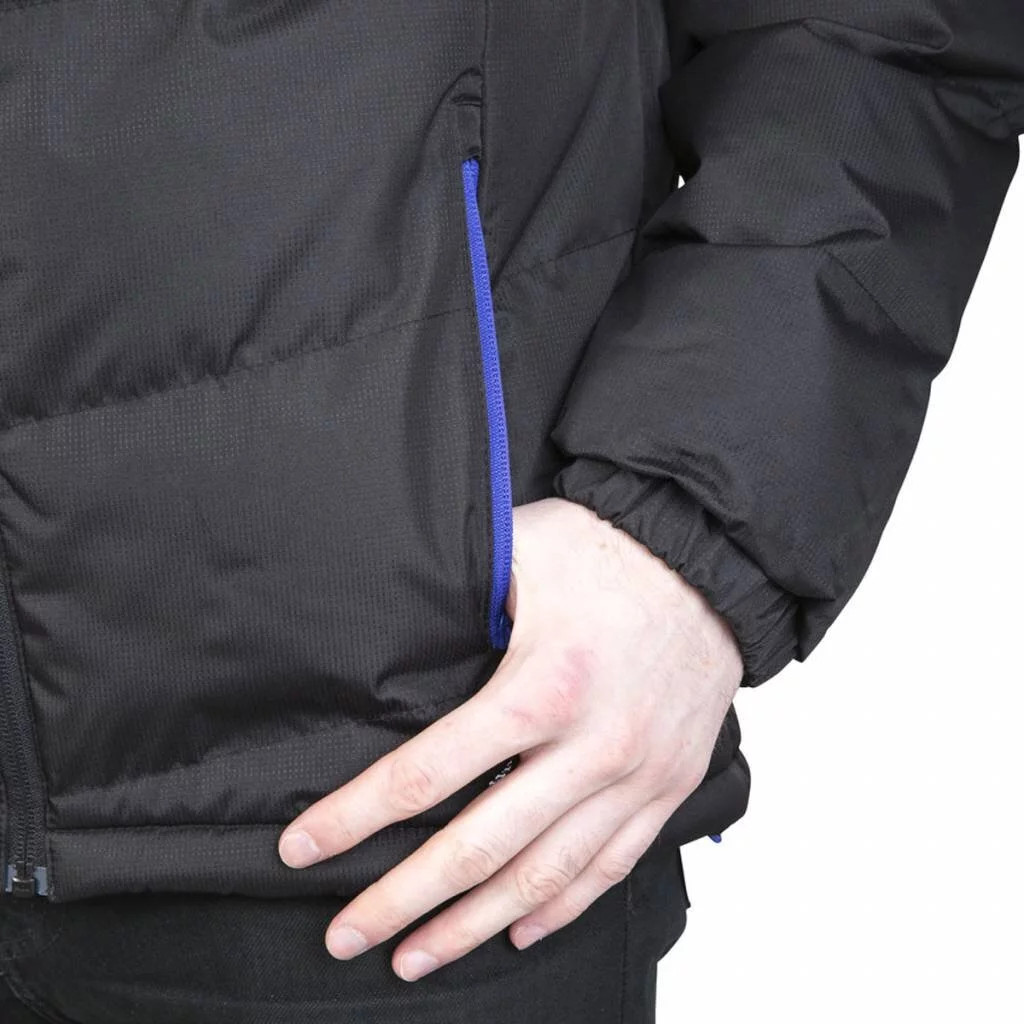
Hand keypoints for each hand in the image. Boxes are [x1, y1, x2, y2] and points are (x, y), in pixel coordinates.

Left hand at [276, 496, 742, 979]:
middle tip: (346, 933)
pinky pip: (610, 866)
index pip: (428, 772)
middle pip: (478, 848)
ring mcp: (635, 776)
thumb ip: (456, 591)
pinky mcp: (668, 787)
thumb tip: (391, 621)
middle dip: (401, 900)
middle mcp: (591, 746)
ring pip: (543, 878)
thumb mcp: (521, 549)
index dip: (356, 817)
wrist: (712, 562)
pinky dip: (560, 909)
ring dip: (473, 925)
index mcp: (543, 686)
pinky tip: (517, 931)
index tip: (303, 848)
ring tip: (416, 956)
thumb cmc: (612, 551)